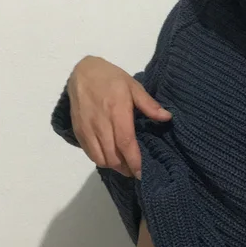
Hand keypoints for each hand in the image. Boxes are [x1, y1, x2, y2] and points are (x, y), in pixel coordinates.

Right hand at [66, 56, 171, 177]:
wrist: (83, 73)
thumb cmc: (111, 79)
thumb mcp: (133, 86)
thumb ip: (149, 104)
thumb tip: (167, 118)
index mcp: (117, 111)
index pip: (125, 142)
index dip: (134, 160)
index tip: (141, 173)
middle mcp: (100, 123)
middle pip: (112, 155)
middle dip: (125, 168)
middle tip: (135, 171)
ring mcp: (87, 128)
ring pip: (100, 158)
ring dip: (113, 166)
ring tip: (124, 165)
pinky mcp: (78, 131)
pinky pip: (89, 153)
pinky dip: (100, 160)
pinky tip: (110, 157)